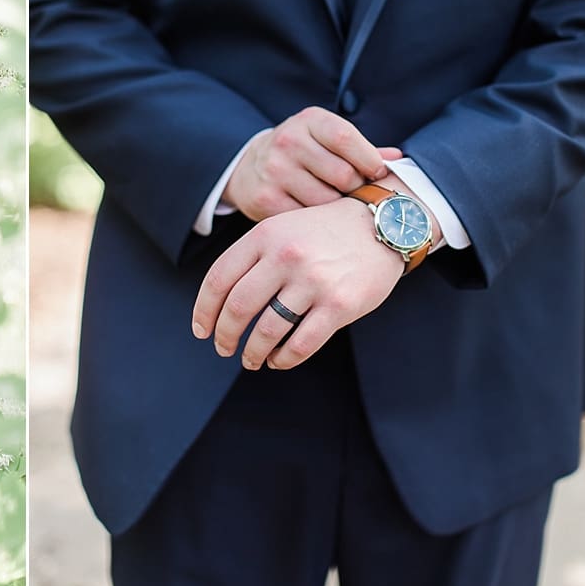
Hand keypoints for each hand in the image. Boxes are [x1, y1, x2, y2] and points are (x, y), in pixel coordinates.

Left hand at [191, 196, 403, 370]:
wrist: (383, 225)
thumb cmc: (324, 231)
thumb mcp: (282, 228)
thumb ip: (252, 256)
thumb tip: (219, 302)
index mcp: (264, 235)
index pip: (218, 279)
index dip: (203, 310)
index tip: (201, 330)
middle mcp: (285, 256)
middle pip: (238, 307)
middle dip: (225, 335)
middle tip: (223, 348)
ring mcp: (313, 281)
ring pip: (267, 331)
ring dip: (253, 352)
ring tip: (250, 359)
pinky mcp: (340, 305)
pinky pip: (302, 344)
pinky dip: (284, 359)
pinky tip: (278, 360)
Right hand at [224, 107, 402, 220]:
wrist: (248, 168)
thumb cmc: (302, 153)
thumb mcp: (326, 139)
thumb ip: (362, 149)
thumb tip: (399, 160)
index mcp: (309, 121)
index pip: (346, 137)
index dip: (369, 160)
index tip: (377, 173)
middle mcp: (288, 141)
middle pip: (343, 174)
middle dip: (356, 188)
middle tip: (355, 193)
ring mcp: (274, 170)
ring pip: (327, 200)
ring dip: (337, 208)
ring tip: (336, 205)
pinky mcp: (265, 198)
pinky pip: (307, 218)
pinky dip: (317, 222)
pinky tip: (317, 217)